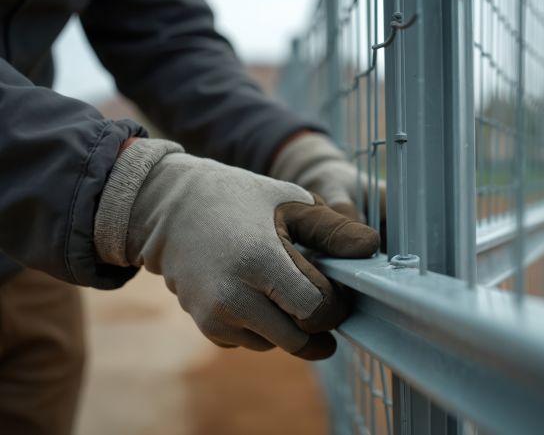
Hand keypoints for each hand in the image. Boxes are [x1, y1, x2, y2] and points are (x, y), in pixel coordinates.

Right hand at [94, 139, 378, 358]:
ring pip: (280, 344)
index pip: (318, 310)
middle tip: (320, 292)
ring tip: (281, 282)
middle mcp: (234, 298)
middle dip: (319, 321)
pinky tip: (257, 292)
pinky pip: (255, 342)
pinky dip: (266, 326)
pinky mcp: (208, 329)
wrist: (170, 210)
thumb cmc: (241, 200)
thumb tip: (372, 249)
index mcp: (261, 261)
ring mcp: (217, 318)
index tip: (337, 286)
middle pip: (302, 338)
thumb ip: (334, 229)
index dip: (336, 303)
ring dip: (292, 323)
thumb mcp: (291, 202)